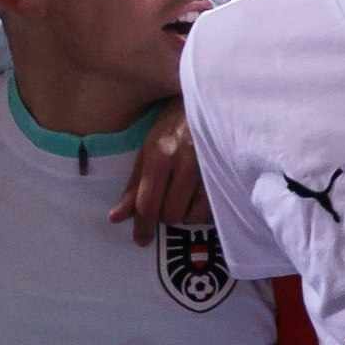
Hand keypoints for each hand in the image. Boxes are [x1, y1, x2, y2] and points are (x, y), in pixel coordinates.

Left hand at [110, 109, 207, 240]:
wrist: (210, 105)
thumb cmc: (174, 127)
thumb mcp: (148, 150)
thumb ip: (133, 186)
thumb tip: (116, 217)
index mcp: (160, 155)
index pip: (148, 203)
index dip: (143, 226)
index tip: (141, 239)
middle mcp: (185, 163)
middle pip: (171, 214)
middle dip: (165, 214)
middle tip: (165, 200)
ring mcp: (210, 170)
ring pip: (192, 216)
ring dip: (185, 213)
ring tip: (183, 197)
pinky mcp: (228, 175)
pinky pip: (211, 211)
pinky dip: (201, 210)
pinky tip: (198, 196)